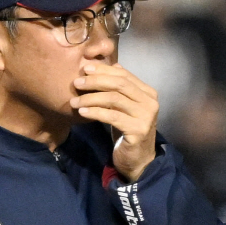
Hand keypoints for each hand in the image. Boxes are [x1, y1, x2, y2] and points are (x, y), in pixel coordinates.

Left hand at [71, 61, 158, 182]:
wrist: (137, 160)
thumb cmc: (128, 132)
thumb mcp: (124, 107)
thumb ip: (121, 88)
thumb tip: (113, 64)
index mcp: (148, 93)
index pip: (124, 75)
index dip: (104, 70)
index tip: (85, 69)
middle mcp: (150, 102)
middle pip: (119, 84)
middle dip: (95, 81)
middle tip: (77, 83)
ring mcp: (146, 117)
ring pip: (114, 99)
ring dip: (91, 98)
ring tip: (74, 101)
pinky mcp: (138, 131)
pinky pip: (112, 116)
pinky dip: (95, 112)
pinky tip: (82, 112)